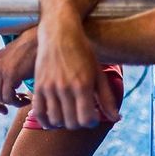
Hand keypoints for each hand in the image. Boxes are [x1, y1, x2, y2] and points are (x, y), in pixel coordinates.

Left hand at [0, 27, 37, 113]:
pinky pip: (7, 97)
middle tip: (4, 111)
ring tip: (22, 100)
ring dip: (9, 103)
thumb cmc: (33, 49)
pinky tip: (26, 99)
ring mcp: (1, 69)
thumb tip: (8, 86)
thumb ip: (8, 68)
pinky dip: (16, 102)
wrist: (40, 40)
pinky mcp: (11, 74)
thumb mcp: (15, 57)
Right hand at [32, 14, 119, 129]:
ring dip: (63, 122)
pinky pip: (38, 112)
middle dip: (78, 122)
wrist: (59, 32)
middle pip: (71, 123)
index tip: (92, 115)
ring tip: (68, 114)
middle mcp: (65, 88)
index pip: (87, 120)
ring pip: (56, 120)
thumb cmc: (82, 52)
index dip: (92, 121)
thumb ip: (107, 98)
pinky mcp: (38, 85)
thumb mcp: (98, 72)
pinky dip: (45, 121)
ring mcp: (49, 87)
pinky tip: (51, 121)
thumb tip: (116, 119)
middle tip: (80, 114)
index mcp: (82, 85)